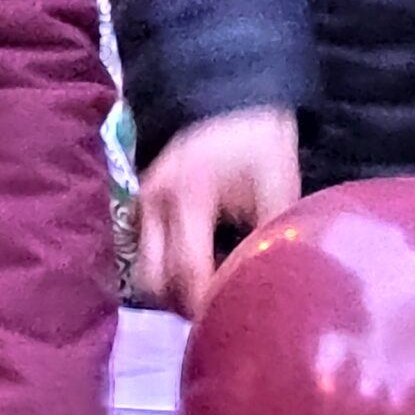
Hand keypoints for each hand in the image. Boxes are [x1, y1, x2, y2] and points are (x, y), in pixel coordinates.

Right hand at [133, 107, 300, 316]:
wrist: (226, 97)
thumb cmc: (258, 140)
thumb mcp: (278, 185)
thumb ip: (269, 236)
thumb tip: (269, 285)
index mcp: (188, 197)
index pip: (186, 271)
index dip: (203, 303)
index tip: (224, 318)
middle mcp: (153, 205)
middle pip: (151, 281)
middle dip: (180, 304)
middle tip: (213, 309)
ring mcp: (140, 206)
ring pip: (142, 273)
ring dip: (169, 291)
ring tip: (203, 291)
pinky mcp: (137, 208)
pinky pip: (144, 255)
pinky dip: (165, 270)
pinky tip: (192, 267)